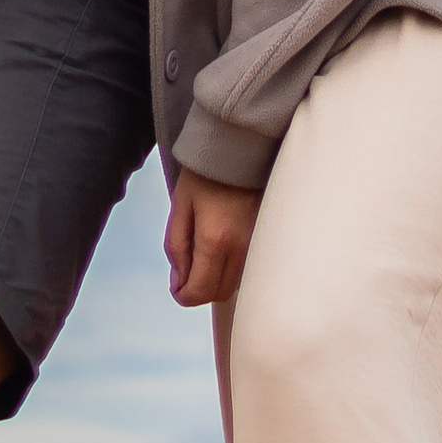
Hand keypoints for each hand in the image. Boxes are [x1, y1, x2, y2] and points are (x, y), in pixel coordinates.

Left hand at [165, 171, 261, 309]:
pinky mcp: (265, 240)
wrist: (241, 147)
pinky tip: (220, 252)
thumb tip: (179, 280)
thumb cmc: (206, 173)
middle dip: (199, 291)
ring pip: (235, 285)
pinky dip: (230, 270)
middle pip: (219, 294)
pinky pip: (246, 269)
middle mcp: (241, 248)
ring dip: (216, 281)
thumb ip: (176, 246)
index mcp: (215, 240)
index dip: (183, 295)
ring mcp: (257, 245)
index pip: (200, 291)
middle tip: (186, 271)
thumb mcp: (180, 205)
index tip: (175, 285)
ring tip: (202, 256)